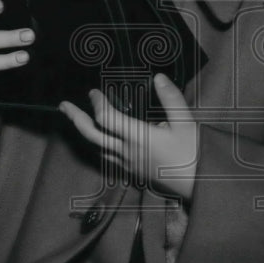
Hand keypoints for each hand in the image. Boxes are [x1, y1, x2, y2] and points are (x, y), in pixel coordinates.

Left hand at [59, 74, 197, 201]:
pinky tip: (102, 140)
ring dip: (86, 133)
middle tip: (63, 106)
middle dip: (76, 119)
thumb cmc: (194, 153)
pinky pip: (108, 159)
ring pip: (97, 149)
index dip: (97, 103)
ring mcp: (128, 164)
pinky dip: (99, 146)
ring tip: (80, 120)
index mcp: (138, 137)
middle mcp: (127, 152)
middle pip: (92, 136)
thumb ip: (171, 99)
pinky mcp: (133, 172)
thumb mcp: (186, 122)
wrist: (199, 184)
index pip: (107, 118)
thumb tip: (158, 77)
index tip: (93, 92)